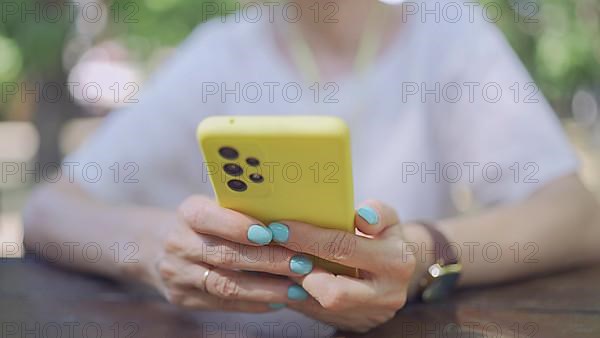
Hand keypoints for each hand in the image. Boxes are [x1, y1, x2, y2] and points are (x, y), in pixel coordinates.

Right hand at [149, 195, 312, 311]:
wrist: (157, 247)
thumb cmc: (204, 223)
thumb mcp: (213, 206)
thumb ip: (242, 210)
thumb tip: (291, 219)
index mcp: (188, 213)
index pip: (210, 218)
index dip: (240, 226)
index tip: (273, 233)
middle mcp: (178, 243)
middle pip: (226, 256)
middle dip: (268, 261)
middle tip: (302, 264)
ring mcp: (178, 274)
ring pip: (226, 285)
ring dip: (266, 289)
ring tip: (297, 289)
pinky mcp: (183, 298)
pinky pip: (223, 304)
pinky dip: (254, 303)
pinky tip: (279, 301)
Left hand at [274, 200, 416, 331]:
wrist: (397, 272)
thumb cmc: (385, 237)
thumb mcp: (388, 218)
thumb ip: (376, 212)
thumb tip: (360, 216)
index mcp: (395, 262)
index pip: (344, 249)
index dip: (308, 238)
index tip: (280, 227)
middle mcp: (387, 294)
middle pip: (331, 291)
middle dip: (297, 269)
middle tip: (273, 248)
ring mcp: (370, 314)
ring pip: (319, 305)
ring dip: (293, 283)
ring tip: (274, 258)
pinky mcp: (353, 324)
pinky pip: (316, 313)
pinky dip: (295, 293)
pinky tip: (283, 274)